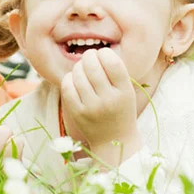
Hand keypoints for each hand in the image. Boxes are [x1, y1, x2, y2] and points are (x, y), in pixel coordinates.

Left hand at [60, 48, 140, 166]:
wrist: (114, 141)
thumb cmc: (120, 110)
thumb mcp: (126, 91)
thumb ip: (114, 72)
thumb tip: (93, 52)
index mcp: (125, 92)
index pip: (112, 62)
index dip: (104, 53)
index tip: (103, 55)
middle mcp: (108, 100)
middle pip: (92, 65)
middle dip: (89, 56)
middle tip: (90, 58)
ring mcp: (91, 108)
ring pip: (77, 73)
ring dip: (79, 66)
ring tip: (83, 69)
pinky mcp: (77, 113)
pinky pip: (67, 86)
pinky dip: (69, 78)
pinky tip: (75, 80)